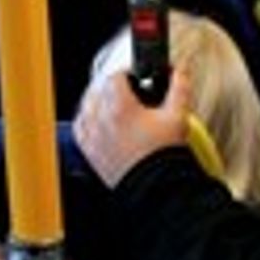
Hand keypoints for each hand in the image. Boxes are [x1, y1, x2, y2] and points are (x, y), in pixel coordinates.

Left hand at [75, 61, 197, 188]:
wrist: (155, 187)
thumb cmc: (164, 155)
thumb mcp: (177, 116)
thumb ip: (179, 88)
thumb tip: (180, 71)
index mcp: (121, 108)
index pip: (115, 77)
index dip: (127, 73)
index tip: (136, 76)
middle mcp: (102, 120)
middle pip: (98, 90)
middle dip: (113, 87)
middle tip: (128, 90)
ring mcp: (93, 137)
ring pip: (85, 108)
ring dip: (97, 101)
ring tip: (111, 103)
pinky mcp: (91, 153)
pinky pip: (80, 129)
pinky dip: (86, 121)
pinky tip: (97, 121)